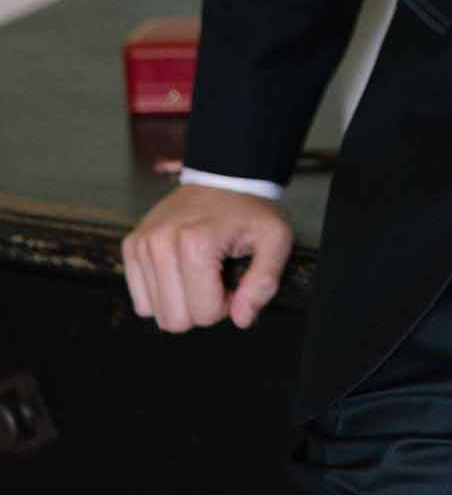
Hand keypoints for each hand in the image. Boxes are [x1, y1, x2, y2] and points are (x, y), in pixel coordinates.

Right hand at [121, 184, 293, 331]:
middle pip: (175, 320)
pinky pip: (140, 300)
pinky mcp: (132, 245)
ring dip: (181, 300)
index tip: (232, 278)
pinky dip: (162, 293)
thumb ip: (264, 282)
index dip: (225, 304)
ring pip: (155, 313)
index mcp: (196, 244)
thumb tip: (241, 319)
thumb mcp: (275, 239)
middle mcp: (161, 243)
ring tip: (199, 270)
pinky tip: (180, 270)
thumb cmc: (250, 209)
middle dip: (201, 307)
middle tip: (216, 276)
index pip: (205, 314)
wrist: (224, 174)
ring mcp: (142, 244)